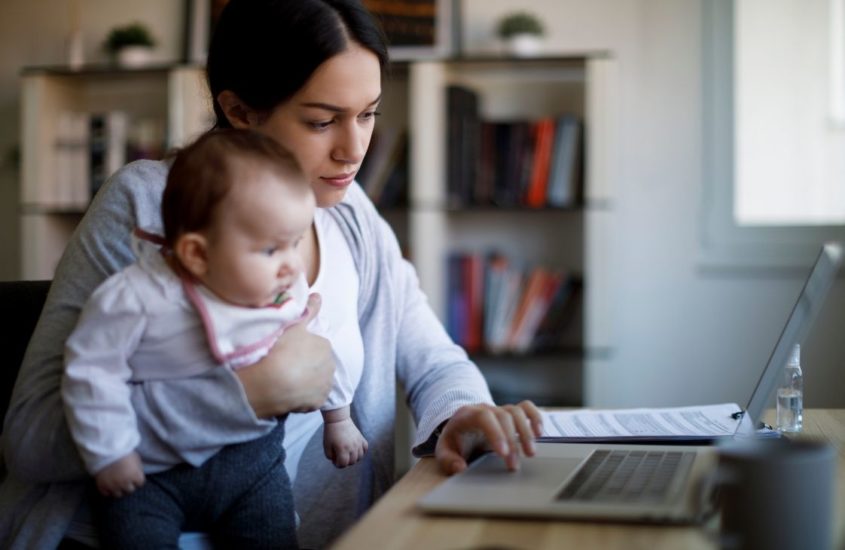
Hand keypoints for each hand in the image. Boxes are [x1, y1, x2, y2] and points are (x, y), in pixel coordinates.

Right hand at [95, 452, 144, 497]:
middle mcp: (125, 484)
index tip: (134, 476)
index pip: (140, 483)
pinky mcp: (102, 486)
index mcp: (135, 476)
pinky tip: (108, 485)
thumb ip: (137, 469)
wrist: (106, 450)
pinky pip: (106, 494)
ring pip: (118, 495)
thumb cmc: (123, 452)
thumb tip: (137, 475)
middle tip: (125, 481)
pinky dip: (108, 490)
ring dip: (118, 489)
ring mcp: (113, 486)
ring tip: (117, 484)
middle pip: (129, 490)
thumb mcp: (136, 459)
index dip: (137, 479)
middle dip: (128, 485)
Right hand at [236, 293, 334, 416]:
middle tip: (286, 365)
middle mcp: (331, 366)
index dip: (302, 349)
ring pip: (316, 381)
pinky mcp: (318, 403)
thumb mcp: (293, 325)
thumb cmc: (280, 349)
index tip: (288, 352)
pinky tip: (288, 392)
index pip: (317, 346)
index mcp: (325, 346)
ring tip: (286, 380)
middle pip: (318, 364)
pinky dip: (302, 396)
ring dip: (306, 381)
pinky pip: (311, 398)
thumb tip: (319, 295)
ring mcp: (325, 386)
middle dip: (307, 365)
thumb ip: (308, 310)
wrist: (271, 383)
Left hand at [323, 411, 368, 467]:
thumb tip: (337, 461)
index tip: (334, 460)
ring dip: (354, 458)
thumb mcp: (326, 446)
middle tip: (340, 456)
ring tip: (348, 454)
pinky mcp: (361, 438)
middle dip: (345, 462)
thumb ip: (330, 456)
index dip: (338, 465)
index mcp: (342, 449)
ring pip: (360, 457)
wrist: (338, 419)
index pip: (343, 464)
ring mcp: (358, 442)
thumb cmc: (330, 432)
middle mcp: (352, 447)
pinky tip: (356, 449)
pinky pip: (365, 448)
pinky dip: (362, 451)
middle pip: (352, 462)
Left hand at [435, 401, 542, 474]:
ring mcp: (499, 409)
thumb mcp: (443, 452)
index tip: (504, 453)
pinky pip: (526, 408)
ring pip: (517, 412)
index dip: (496, 433)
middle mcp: (485, 408)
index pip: (484, 417)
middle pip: (504, 416)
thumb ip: (448, 461)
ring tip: (530, 454)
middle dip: (512, 441)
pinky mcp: (510, 413)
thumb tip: (460, 468)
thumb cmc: (454, 442)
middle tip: (514, 465)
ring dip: (526, 433)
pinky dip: (535, 418)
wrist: (460, 429)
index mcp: (467, 415)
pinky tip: (539, 433)